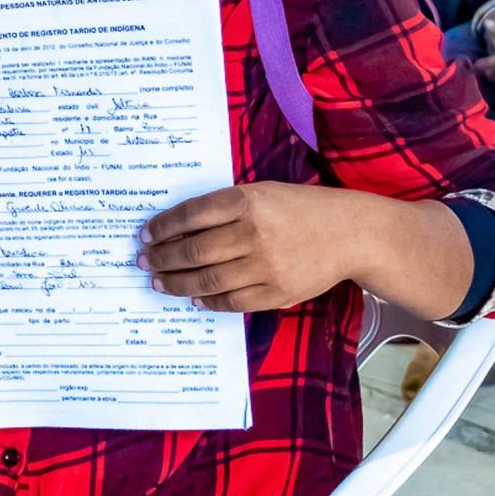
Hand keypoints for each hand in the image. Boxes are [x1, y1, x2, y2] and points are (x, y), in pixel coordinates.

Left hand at [137, 182, 355, 312]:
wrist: (350, 233)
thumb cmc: (300, 209)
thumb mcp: (261, 193)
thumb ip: (223, 209)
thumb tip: (177, 230)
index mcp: (247, 201)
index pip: (190, 215)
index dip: (162, 227)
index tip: (145, 235)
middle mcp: (254, 233)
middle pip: (193, 251)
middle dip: (162, 258)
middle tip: (144, 261)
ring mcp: (266, 266)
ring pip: (208, 280)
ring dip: (177, 283)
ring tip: (159, 281)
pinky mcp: (277, 292)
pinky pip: (231, 302)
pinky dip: (208, 301)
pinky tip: (194, 297)